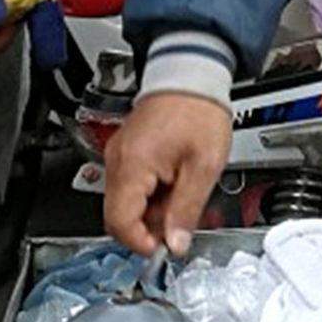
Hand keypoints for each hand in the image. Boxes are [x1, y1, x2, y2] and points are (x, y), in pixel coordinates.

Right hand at [103, 91, 233, 257]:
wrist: (190, 75)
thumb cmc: (197, 111)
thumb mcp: (203, 167)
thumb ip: (187, 209)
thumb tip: (175, 243)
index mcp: (133, 166)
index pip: (119, 223)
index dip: (141, 243)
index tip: (164, 247)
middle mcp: (118, 162)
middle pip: (119, 216)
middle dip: (148, 227)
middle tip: (179, 221)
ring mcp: (119, 155)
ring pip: (125, 202)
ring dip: (151, 210)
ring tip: (181, 193)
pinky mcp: (126, 152)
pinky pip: (131, 185)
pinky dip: (150, 194)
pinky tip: (173, 182)